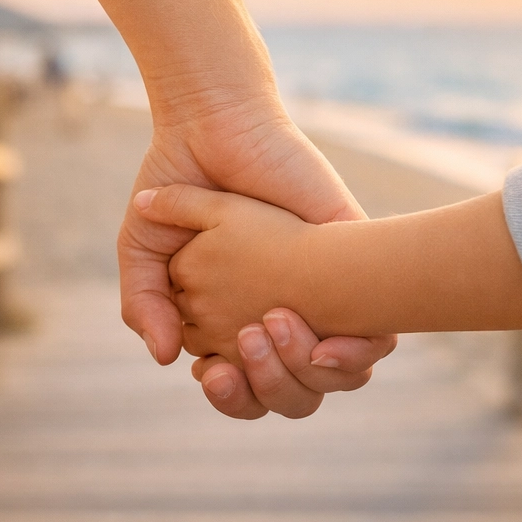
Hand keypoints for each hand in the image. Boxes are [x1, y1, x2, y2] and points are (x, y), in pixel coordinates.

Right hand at [117, 100, 394, 401]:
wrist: (214, 126)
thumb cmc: (177, 184)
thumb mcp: (144, 249)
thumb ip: (145, 304)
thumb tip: (165, 359)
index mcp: (236, 321)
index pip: (246, 389)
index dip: (232, 395)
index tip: (212, 372)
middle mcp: (284, 315)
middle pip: (291, 395)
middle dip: (265, 389)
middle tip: (240, 350)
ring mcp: (322, 294)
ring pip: (335, 378)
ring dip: (302, 372)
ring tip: (268, 325)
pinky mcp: (353, 265)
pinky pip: (377, 337)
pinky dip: (354, 354)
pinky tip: (323, 344)